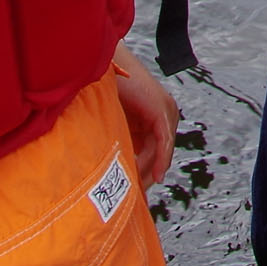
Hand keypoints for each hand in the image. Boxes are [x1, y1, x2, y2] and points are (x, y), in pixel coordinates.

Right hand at [110, 48, 179, 191]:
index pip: (154, 151)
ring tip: (136, 191)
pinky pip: (162, 142)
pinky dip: (159, 161)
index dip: (144, 172)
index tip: (134, 193)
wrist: (102, 67)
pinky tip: (153, 177)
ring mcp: (165, 112)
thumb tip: (109, 170)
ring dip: (148, 172)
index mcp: (154, 117)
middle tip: (135, 198)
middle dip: (146, 176)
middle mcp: (165, 114)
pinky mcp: (160, 111)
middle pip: (159, 154)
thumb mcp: (112, 123)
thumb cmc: (101, 92)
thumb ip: (117, 141)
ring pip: (160, 151)